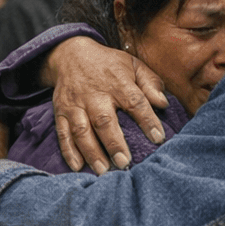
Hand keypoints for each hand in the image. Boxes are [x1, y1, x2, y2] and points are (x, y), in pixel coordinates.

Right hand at [43, 37, 167, 172]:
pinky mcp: (61, 112)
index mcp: (117, 82)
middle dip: (113, 143)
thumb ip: (150, 83)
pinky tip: (78, 167)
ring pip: (81, 130)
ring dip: (91, 152)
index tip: (158, 138)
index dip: (147, 120)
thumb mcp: (133, 65)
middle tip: (125, 162)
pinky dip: (69, 151)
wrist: (71, 55)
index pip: (135, 102)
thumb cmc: (109, 65)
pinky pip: (63, 133)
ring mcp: (75, 104)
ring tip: (103, 171)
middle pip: (104, 120)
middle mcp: (95, 94)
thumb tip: (163, 103)